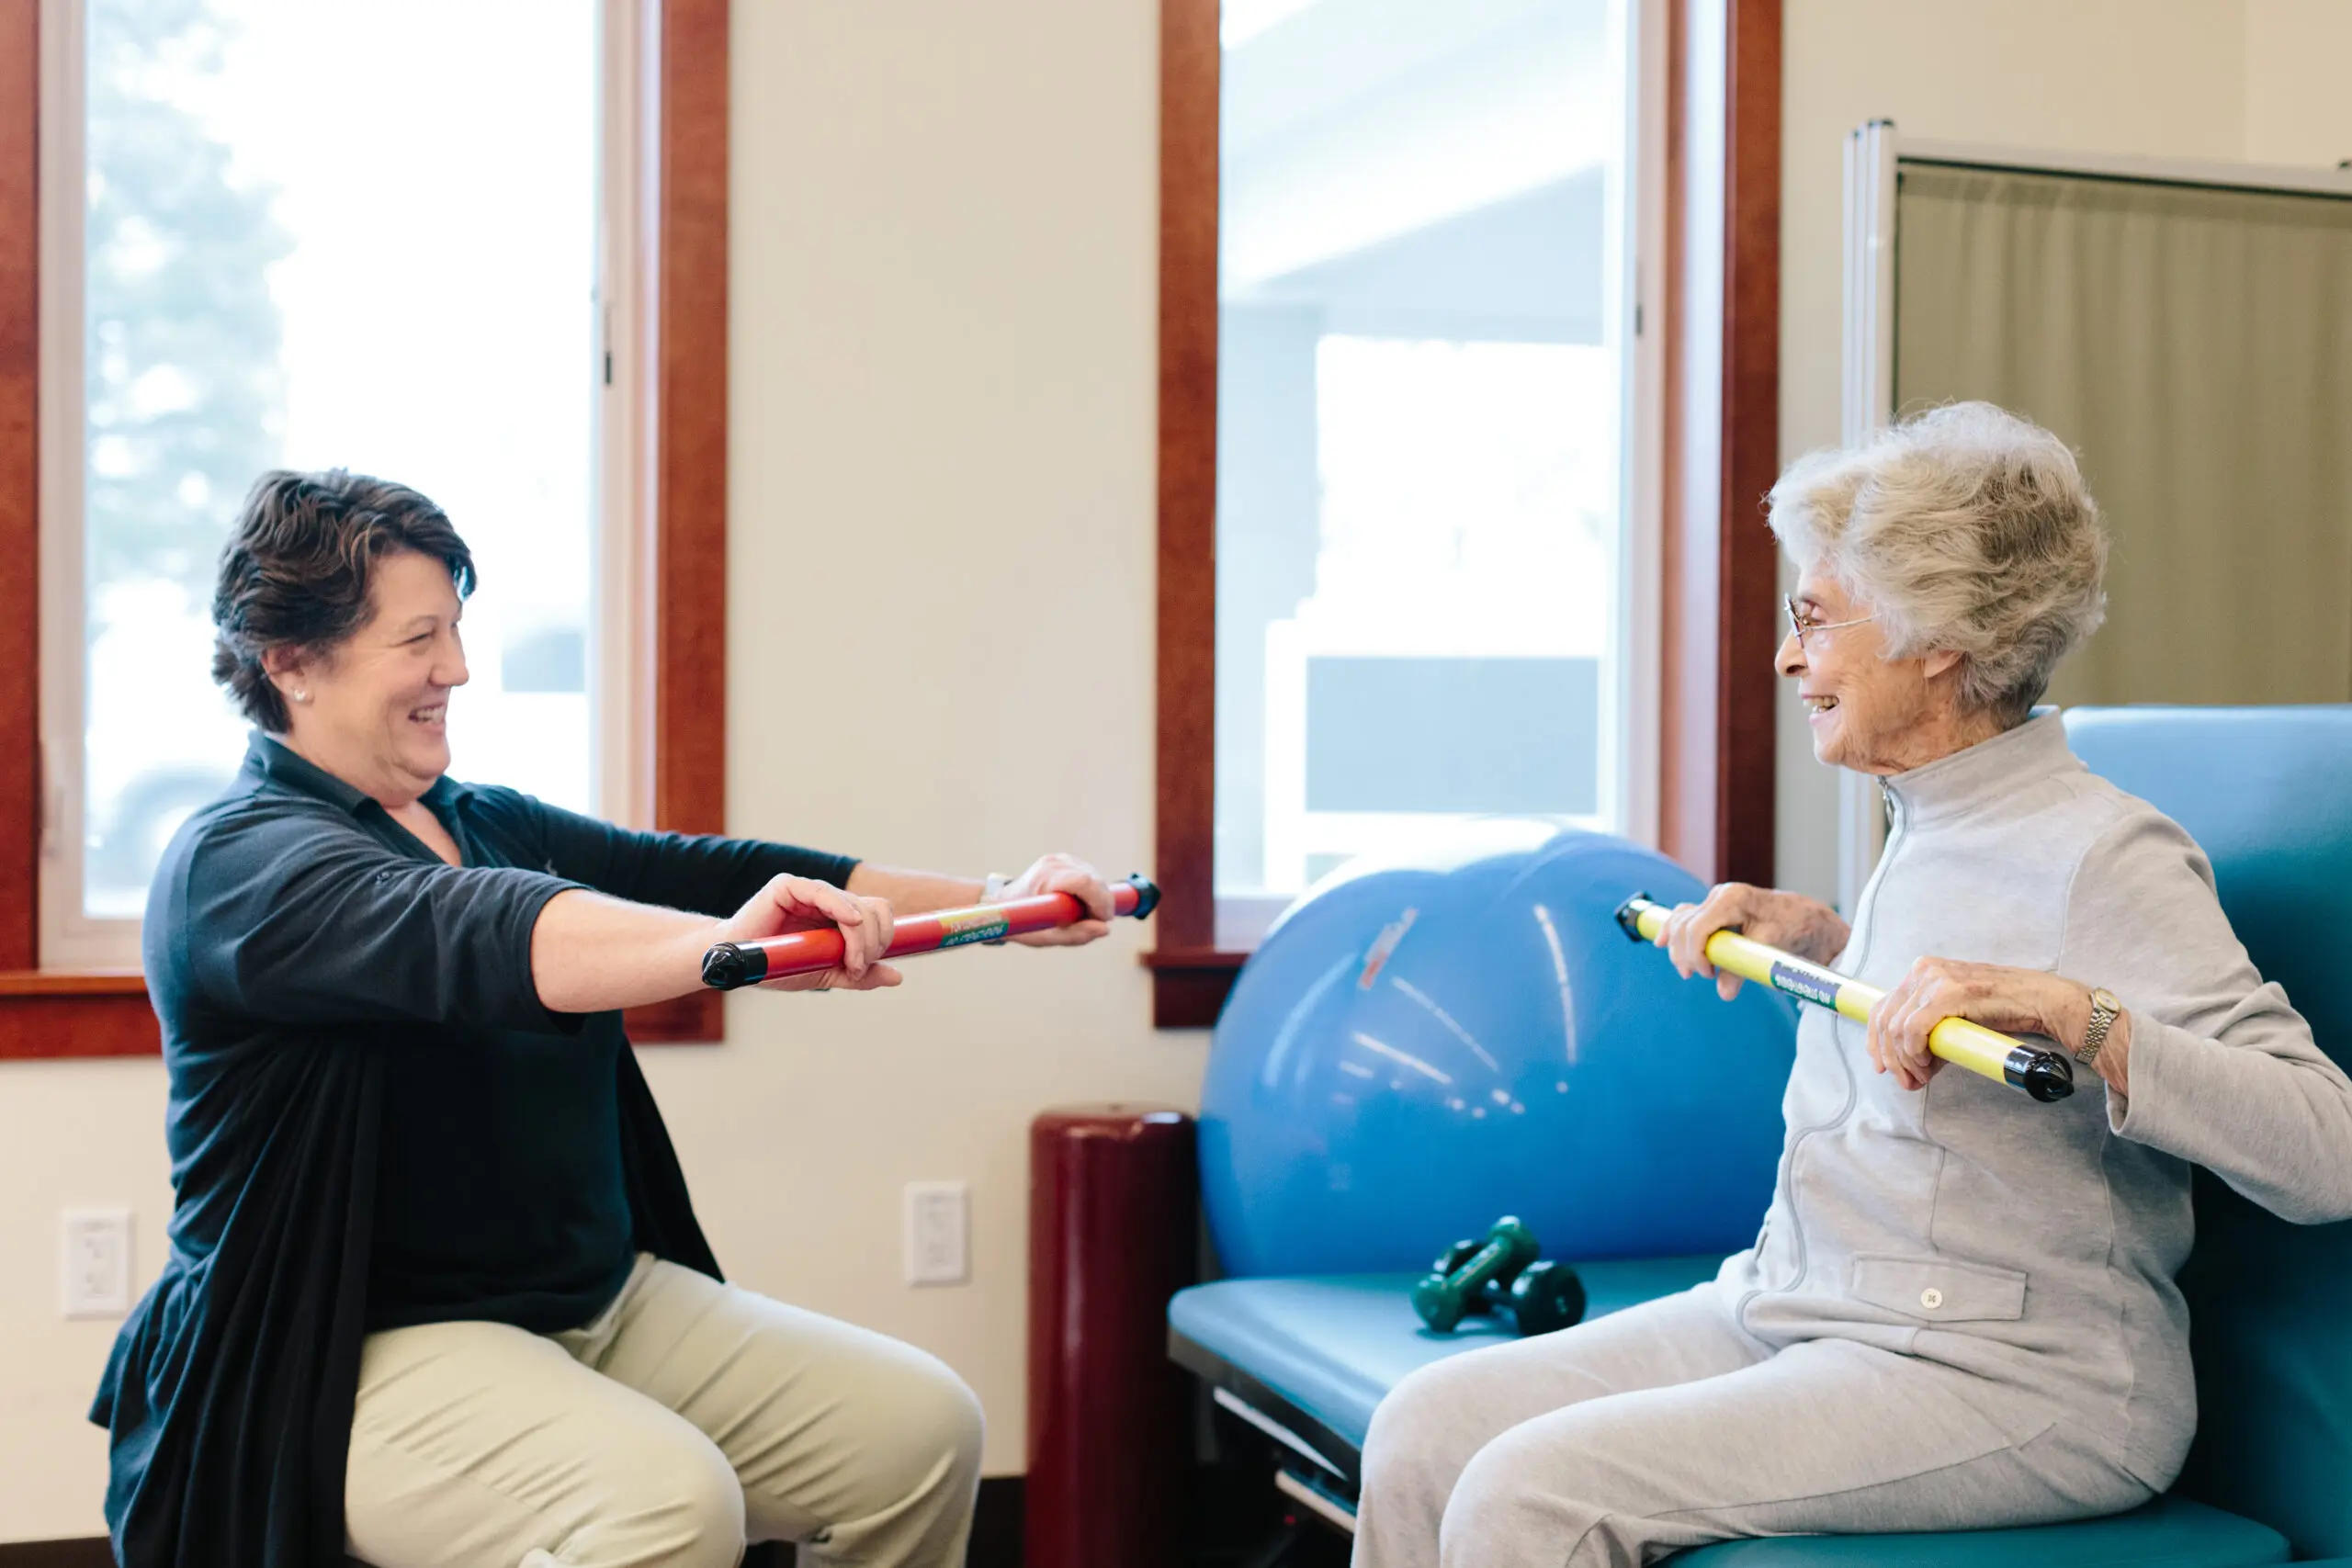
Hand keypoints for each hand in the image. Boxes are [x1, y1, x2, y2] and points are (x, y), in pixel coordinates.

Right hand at [713, 874, 901, 991]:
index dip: (883, 938)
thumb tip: (897, 977)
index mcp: (840, 916)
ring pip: (856, 905)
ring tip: (848, 962)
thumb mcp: (824, 974)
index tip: (866, 966)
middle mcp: (831, 900)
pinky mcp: (789, 886)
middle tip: (856, 966)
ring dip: (859, 937)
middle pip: (874, 909)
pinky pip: (823, 891)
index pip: (879, 915)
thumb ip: (858, 974)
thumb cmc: (776, 966)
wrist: (738, 964)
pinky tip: (848, 922)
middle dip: (873, 941)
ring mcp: (811, 891)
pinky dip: (840, 907)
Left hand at [991, 853, 1113, 946]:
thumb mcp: (1046, 937)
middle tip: (1094, 922)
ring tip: (1082, 914)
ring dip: (1098, 897)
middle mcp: (1054, 862)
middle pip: (1094, 879)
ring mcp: (1060, 858)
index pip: (1085, 882)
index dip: (1101, 902)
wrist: (1002, 904)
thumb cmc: (1022, 923)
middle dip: (1102, 902)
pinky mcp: (1066, 860)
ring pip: (1096, 876)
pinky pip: (1090, 875)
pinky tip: (1078, 903)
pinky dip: (1092, 891)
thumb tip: (1105, 929)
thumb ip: (1076, 934)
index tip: (1103, 920)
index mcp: (1046, 878)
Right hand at [1654, 883, 1850, 1000]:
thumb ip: (1744, 968)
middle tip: (1698, 977)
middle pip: (1684, 925)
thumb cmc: (1793, 928)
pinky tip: (1661, 942)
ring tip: (1687, 970)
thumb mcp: (1770, 948)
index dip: (1695, 955)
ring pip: (1681, 921)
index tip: (1707, 976)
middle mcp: (1720, 895)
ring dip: (1678, 946)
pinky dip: (1674, 930)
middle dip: (1684, 954)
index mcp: (1732, 898)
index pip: (1697, 927)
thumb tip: (1724, 993)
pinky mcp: (1715, 909)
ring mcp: (1715, 900)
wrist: (1807, 918)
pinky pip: (1685, 917)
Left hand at [1867, 957, 2106, 1091]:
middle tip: (1907, 1082)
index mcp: (1922, 972)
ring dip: (1904, 1060)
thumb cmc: (2003, 1011)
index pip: (1882, 1007)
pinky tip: (1925, 1064)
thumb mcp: (1956, 1021)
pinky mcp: (1950, 993)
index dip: (1875, 1041)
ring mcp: (1935, 979)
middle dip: (1891, 1058)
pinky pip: (1915, 1028)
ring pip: (1897, 1027)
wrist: (2041, 1001)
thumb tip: (1910, 1070)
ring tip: (1920, 1077)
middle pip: (1885, 1020)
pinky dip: (1914, 1051)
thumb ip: (1931, 1039)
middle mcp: (1924, 970)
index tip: (1881, 1067)